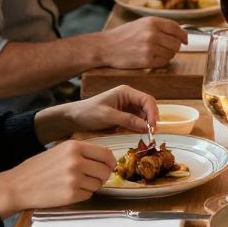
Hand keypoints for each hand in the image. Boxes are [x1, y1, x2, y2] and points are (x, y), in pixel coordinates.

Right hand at [0, 140, 116, 217]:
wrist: (18, 185)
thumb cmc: (39, 167)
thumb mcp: (60, 150)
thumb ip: (82, 152)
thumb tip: (106, 159)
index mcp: (74, 146)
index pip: (105, 154)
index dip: (110, 162)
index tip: (109, 166)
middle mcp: (76, 161)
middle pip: (105, 171)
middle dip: (102, 176)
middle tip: (92, 178)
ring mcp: (74, 178)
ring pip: (98, 184)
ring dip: (91, 186)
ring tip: (75, 184)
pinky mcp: (71, 195)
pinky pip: (88, 195)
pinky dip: (82, 195)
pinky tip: (68, 191)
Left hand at [35, 84, 159, 142]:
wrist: (74, 118)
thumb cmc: (88, 113)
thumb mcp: (108, 116)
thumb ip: (128, 120)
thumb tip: (147, 127)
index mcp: (126, 92)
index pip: (146, 100)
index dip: (153, 112)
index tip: (153, 126)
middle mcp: (129, 98)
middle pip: (148, 107)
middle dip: (151, 118)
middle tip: (152, 132)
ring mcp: (127, 107)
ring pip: (144, 115)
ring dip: (146, 124)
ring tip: (146, 134)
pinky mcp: (124, 116)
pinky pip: (137, 121)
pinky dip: (139, 127)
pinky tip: (138, 133)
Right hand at [99, 16, 186, 68]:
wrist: (105, 47)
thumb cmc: (123, 35)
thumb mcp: (141, 24)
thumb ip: (159, 26)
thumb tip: (179, 33)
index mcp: (152, 22)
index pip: (176, 28)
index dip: (183, 35)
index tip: (185, 40)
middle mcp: (152, 33)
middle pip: (176, 43)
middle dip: (173, 47)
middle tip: (165, 48)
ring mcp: (150, 47)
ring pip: (171, 54)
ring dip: (167, 55)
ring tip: (154, 53)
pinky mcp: (147, 61)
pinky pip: (164, 63)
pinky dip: (160, 62)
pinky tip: (151, 59)